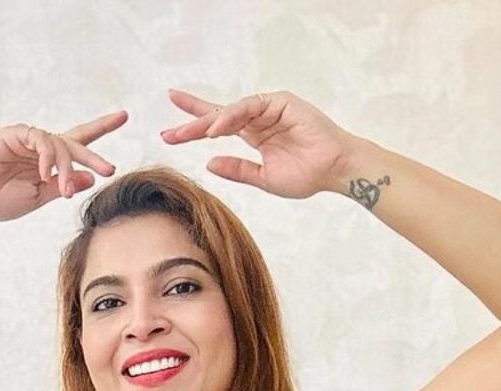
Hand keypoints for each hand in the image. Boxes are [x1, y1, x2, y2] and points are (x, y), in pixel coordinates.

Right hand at [0, 110, 126, 221]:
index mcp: (46, 161)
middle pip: (74, 142)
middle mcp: (39, 146)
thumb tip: (90, 178)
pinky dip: (47, 156)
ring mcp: (27, 138)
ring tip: (63, 189)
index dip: (100, 129)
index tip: (123, 116)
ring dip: (65, 168)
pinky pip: (39, 139)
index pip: (77, 143)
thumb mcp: (38, 198)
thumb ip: (62, 186)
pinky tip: (46, 173)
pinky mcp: (14, 133)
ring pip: (58, 145)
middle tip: (109, 169)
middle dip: (93, 156)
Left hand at [160, 88, 355, 199]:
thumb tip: (209, 163)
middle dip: (191, 121)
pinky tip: (215, 129)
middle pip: (218, 115)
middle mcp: (258, 120)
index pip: (219, 128)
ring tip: (185, 135)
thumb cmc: (306, 175)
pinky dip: (230, 117)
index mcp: (254, 136)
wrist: (334, 171)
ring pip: (230, 111)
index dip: (194, 130)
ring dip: (206, 122)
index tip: (170, 136)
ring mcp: (269, 109)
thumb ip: (238, 170)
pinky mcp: (280, 102)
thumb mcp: (264, 178)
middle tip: (166, 131)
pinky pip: (249, 107)